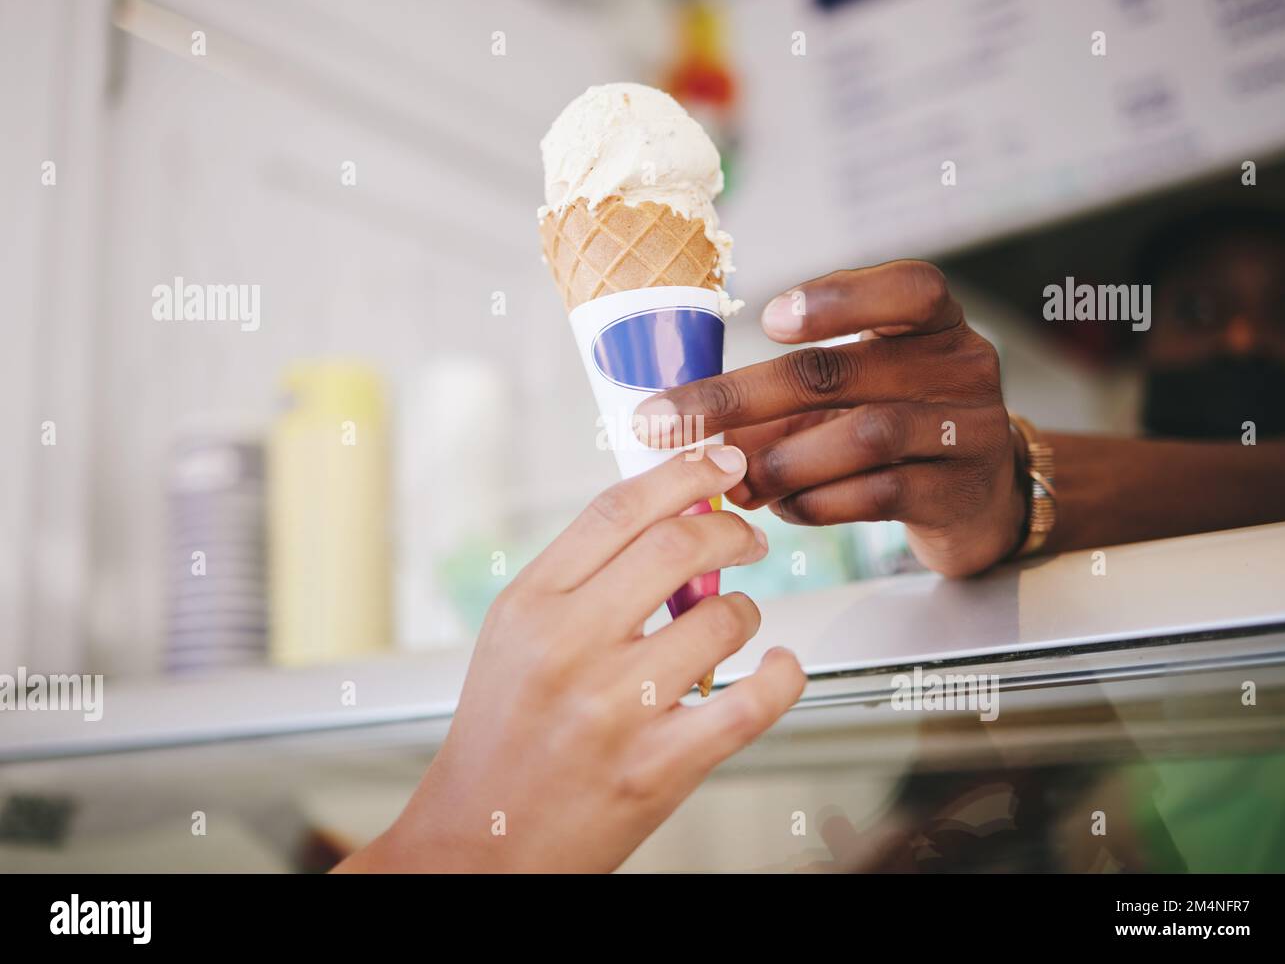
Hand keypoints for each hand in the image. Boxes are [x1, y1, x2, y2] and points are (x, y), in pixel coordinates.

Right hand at [336, 448, 805, 872]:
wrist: (480, 844)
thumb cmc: (502, 738)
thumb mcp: (515, 639)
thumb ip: (581, 580)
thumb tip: (667, 519)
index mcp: (529, 607)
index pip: (616, 511)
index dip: (680, 473)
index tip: (719, 462)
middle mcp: (567, 649)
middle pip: (676, 546)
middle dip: (731, 529)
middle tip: (747, 538)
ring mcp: (613, 710)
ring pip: (722, 619)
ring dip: (748, 611)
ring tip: (737, 622)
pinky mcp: (655, 769)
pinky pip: (750, 703)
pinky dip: (783, 676)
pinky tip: (779, 667)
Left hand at [634, 261, 1024, 576]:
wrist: (981, 499)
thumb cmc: (901, 425)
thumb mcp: (861, 387)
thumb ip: (790, 392)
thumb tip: (689, 419)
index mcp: (934, 323)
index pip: (908, 288)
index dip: (839, 299)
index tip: (769, 319)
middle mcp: (961, 367)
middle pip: (843, 371)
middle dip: (744, 397)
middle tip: (673, 421)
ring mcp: (968, 431)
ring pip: (863, 436)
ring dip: (780, 459)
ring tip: (732, 479)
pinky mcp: (956, 493)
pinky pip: (877, 495)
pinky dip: (817, 501)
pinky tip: (784, 506)